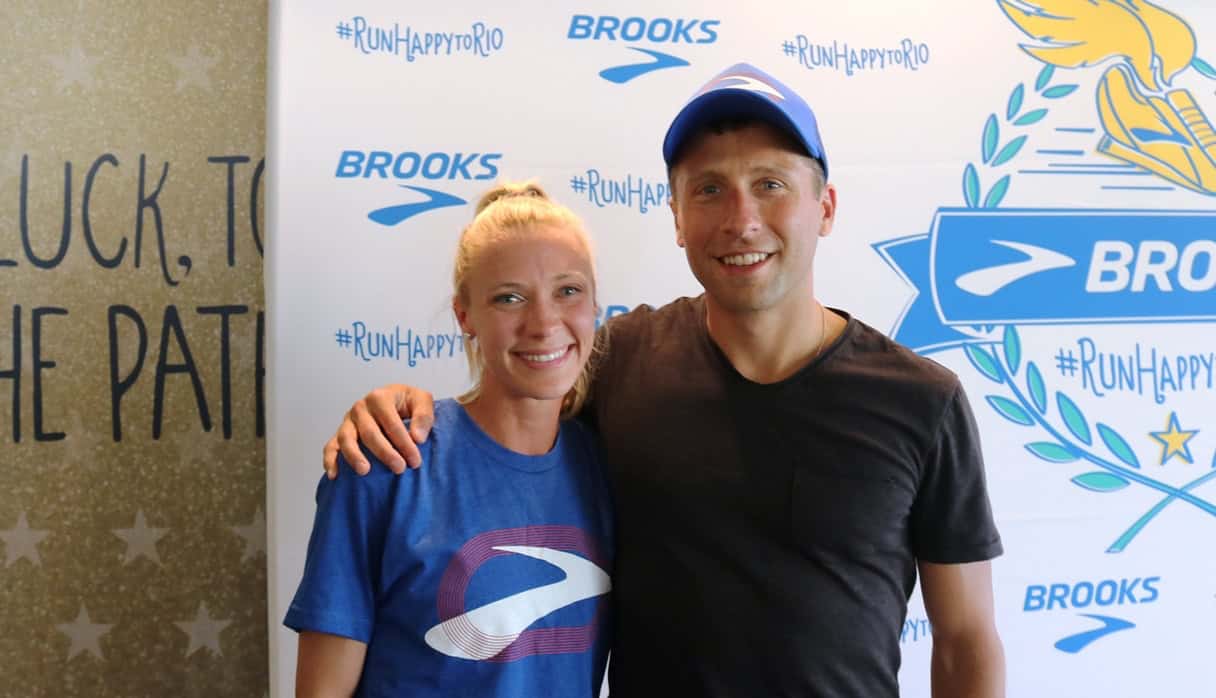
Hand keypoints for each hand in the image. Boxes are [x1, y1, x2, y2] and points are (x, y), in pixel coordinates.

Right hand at [321, 384, 435, 478]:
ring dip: (354, 456)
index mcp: (379, 397)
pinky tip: (334, 475)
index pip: (391, 422)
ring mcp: (348, 421)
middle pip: (369, 433)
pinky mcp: (340, 434)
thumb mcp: (422, 400)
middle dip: (385, 453)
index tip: (415, 461)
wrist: (394, 401)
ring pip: (346, 439)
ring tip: (365, 471)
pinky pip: (331, 447)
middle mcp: (360, 408)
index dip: (404, 443)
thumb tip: (417, 437)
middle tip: (399, 468)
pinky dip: (330, 460)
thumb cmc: (407, 403)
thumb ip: (423, 416)